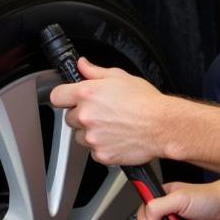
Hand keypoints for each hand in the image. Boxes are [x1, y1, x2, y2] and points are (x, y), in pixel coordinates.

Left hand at [48, 57, 168, 165]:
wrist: (162, 126)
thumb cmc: (146, 101)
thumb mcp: (120, 76)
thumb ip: (95, 71)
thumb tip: (82, 65)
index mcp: (87, 93)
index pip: (57, 96)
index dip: (64, 97)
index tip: (70, 99)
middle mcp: (86, 116)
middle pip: (69, 118)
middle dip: (82, 115)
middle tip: (102, 112)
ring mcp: (92, 137)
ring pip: (80, 136)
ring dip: (90, 132)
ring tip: (112, 126)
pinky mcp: (101, 154)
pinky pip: (93, 151)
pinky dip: (102, 147)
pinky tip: (117, 137)